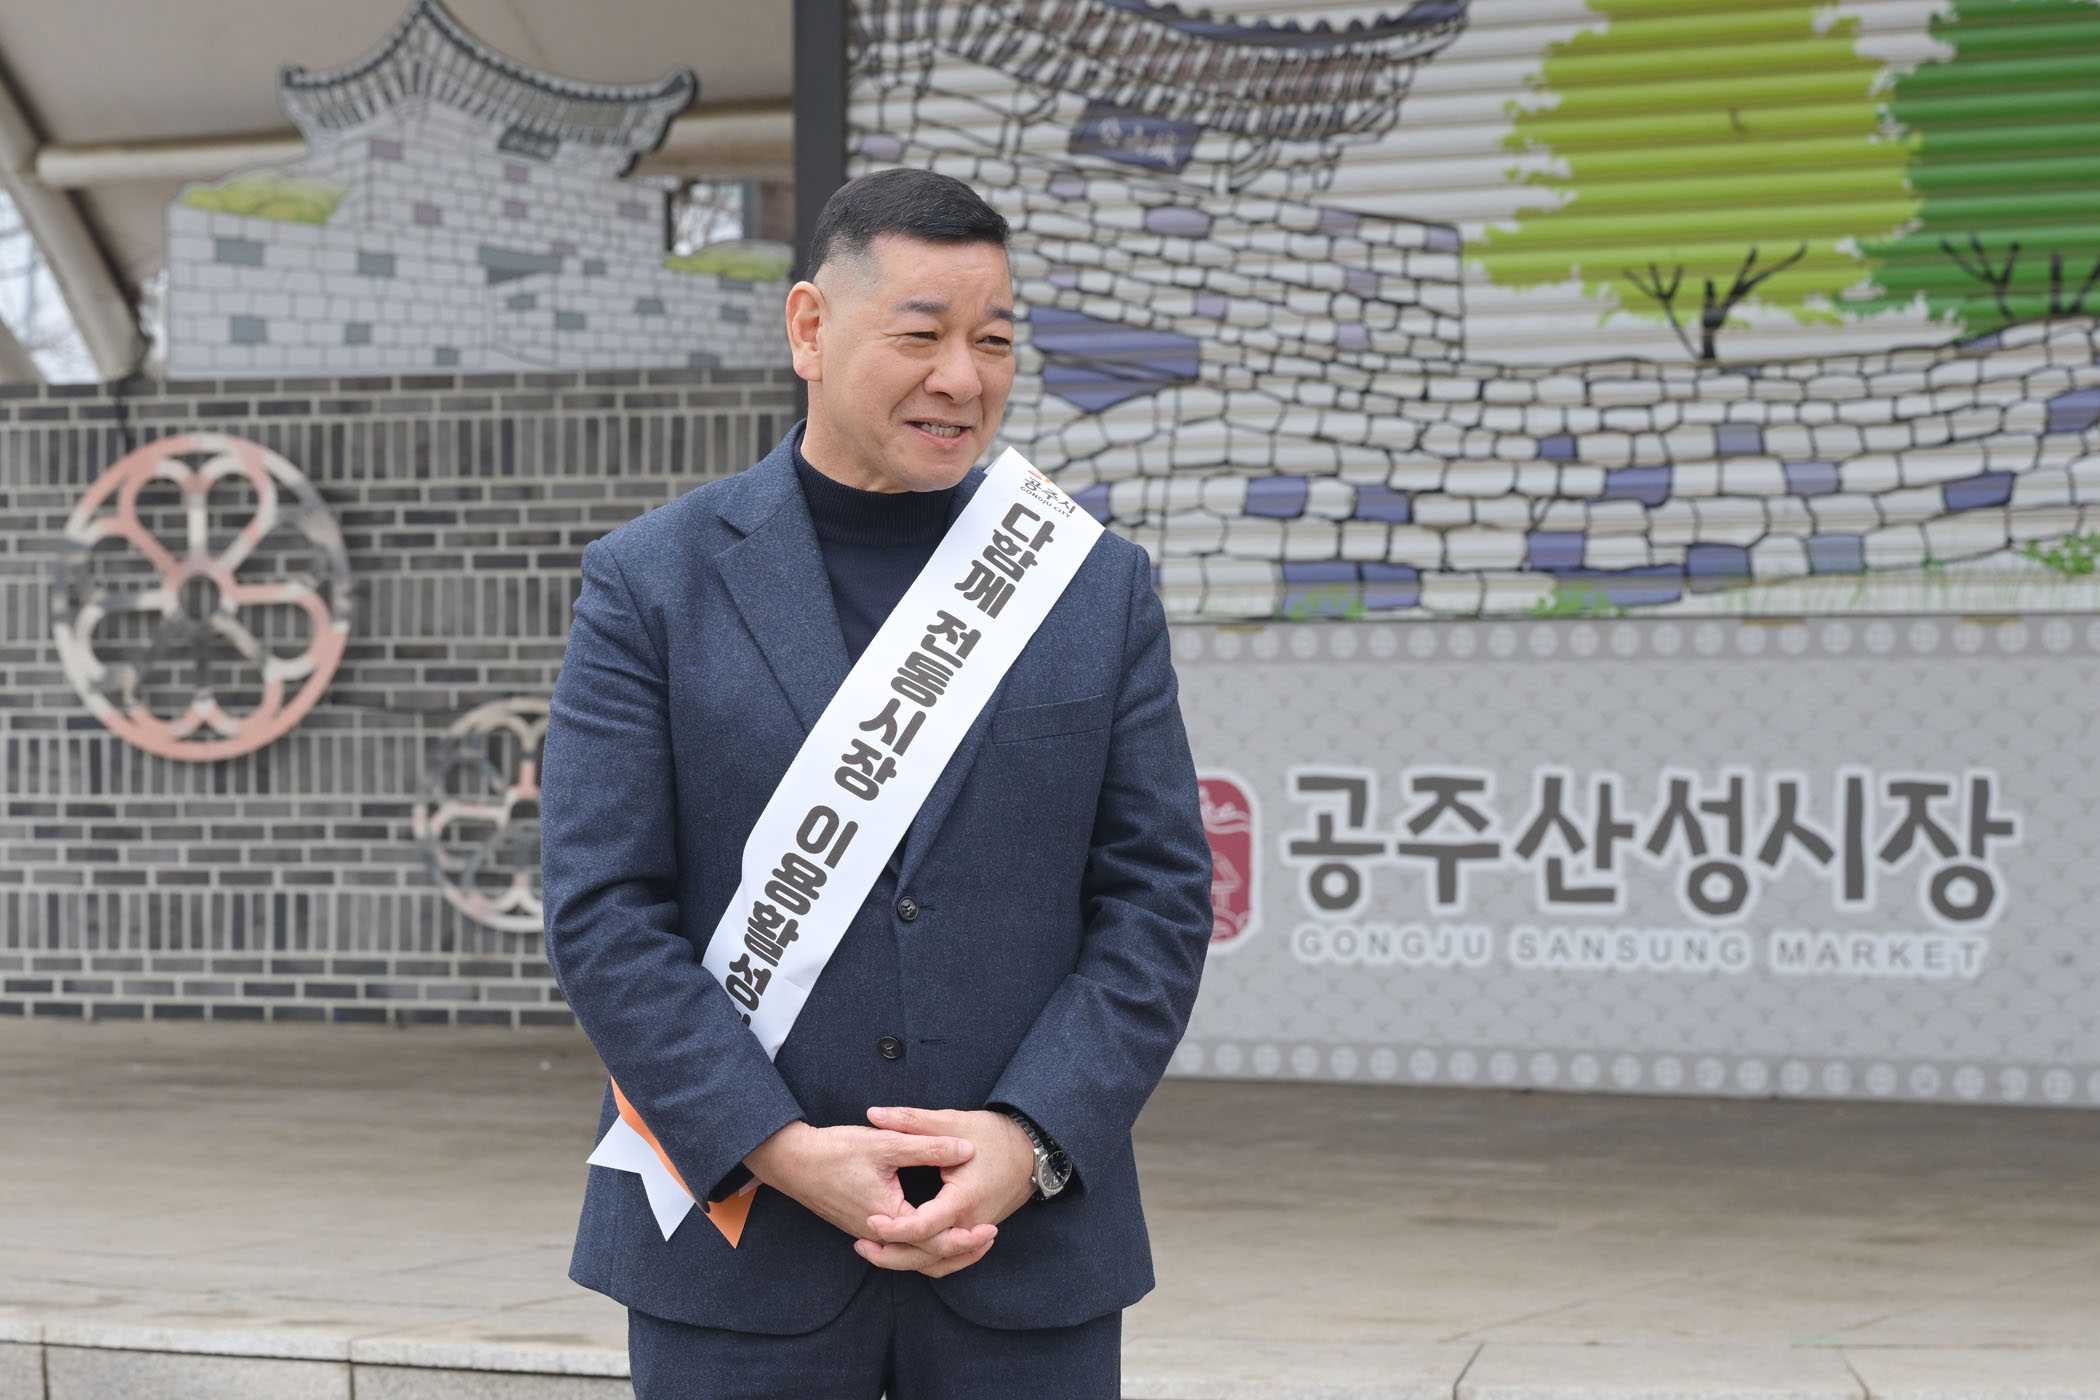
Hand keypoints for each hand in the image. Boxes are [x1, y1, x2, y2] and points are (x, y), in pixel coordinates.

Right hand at [742, 1121, 995, 1273]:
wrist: (792, 1160)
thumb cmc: (835, 1151)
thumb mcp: (886, 1144)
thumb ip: (928, 1147)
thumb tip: (966, 1150)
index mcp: (888, 1216)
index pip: (933, 1241)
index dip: (965, 1237)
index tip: (990, 1227)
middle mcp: (877, 1233)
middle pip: (924, 1258)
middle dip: (960, 1251)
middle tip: (989, 1238)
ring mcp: (867, 1232)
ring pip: (910, 1257)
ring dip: (941, 1252)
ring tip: (969, 1241)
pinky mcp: (862, 1225)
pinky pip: (897, 1249)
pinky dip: (919, 1247)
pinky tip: (933, 1233)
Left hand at [856, 1107, 1036, 1276]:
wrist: (1031, 1151)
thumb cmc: (994, 1135)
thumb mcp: (952, 1122)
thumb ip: (911, 1120)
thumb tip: (873, 1113)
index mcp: (964, 1198)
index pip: (924, 1226)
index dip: (894, 1228)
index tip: (870, 1220)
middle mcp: (970, 1222)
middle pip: (927, 1255)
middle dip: (891, 1255)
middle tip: (861, 1244)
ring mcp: (974, 1232)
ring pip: (937, 1263)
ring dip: (905, 1262)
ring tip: (872, 1250)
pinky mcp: (974, 1234)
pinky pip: (947, 1259)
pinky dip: (924, 1260)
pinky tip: (901, 1250)